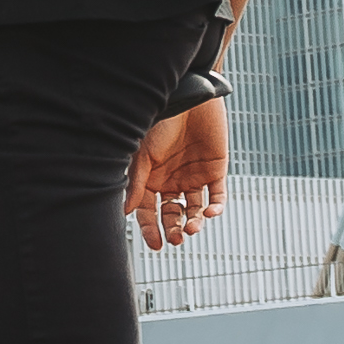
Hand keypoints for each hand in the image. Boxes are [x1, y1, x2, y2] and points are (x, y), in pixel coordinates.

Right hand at [127, 97, 229, 252]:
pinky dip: (215, 208)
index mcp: (150, 178)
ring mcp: (194, 176)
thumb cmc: (162, 121)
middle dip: (174, 229)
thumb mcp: (144, 154)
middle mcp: (171, 180)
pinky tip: (209, 213)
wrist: (191, 98)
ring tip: (192, 228)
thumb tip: (126, 213)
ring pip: (194, 209)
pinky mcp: (215, 170)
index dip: (151, 229)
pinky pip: (217, 196)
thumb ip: (137, 184)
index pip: (149, 211)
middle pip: (172, 214)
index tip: (156, 245)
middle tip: (176, 239)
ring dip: (194, 222)